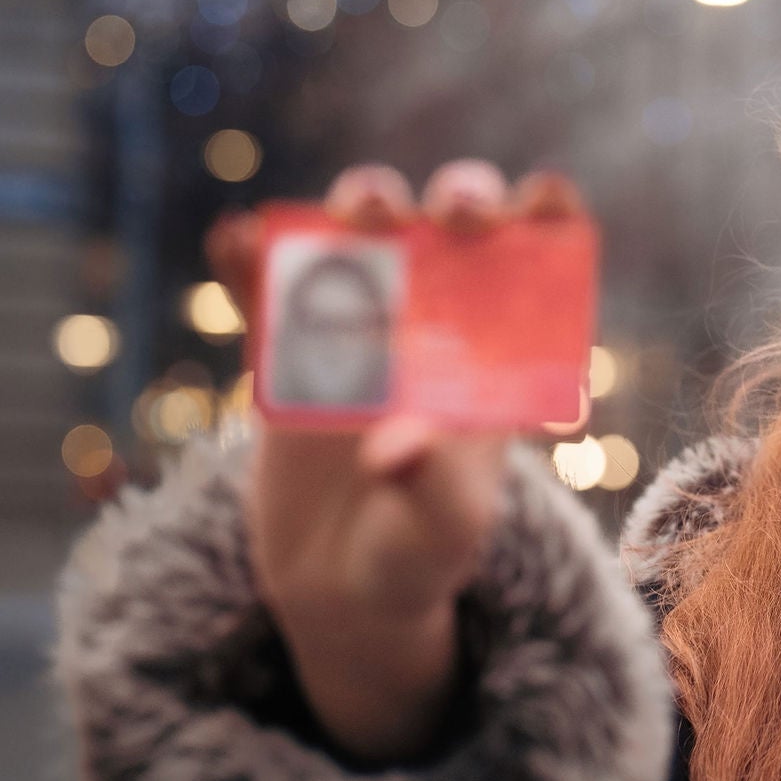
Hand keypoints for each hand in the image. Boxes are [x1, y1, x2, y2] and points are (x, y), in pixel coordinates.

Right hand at [205, 159, 586, 755]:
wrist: (343, 584)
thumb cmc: (421, 551)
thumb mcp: (443, 530)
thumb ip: (434, 488)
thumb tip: (396, 447)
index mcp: (501, 354)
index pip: (539, 262)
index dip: (548, 215)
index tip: (545, 196)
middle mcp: (438, 321)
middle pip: (454, 228)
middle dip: (461, 198)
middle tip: (454, 213)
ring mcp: (361, 325)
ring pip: (365, 235)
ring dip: (364, 205)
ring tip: (361, 215)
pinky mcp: (287, 347)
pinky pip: (265, 290)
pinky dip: (247, 260)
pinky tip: (232, 242)